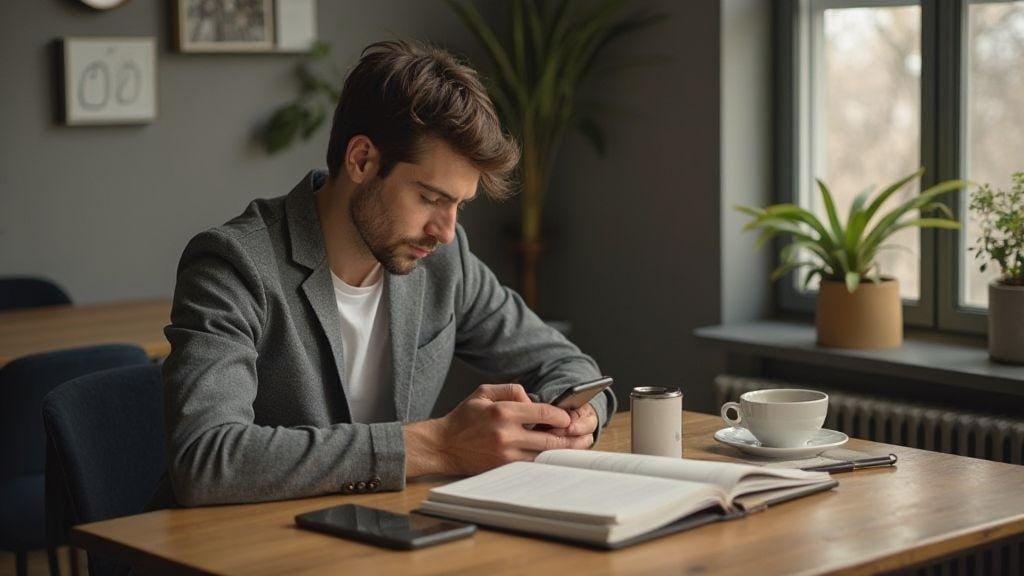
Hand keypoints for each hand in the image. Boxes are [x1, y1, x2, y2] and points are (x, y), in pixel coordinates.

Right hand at [403, 383, 593, 477]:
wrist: (443, 445)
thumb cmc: (463, 418)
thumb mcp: (484, 392)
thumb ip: (511, 390)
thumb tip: (532, 400)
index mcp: (503, 412)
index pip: (544, 413)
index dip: (561, 416)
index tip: (569, 417)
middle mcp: (507, 435)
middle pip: (550, 439)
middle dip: (571, 437)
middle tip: (584, 435)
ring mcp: (506, 454)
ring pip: (544, 455)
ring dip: (563, 452)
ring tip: (578, 447)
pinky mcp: (503, 468)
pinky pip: (532, 465)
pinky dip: (546, 461)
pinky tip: (556, 457)